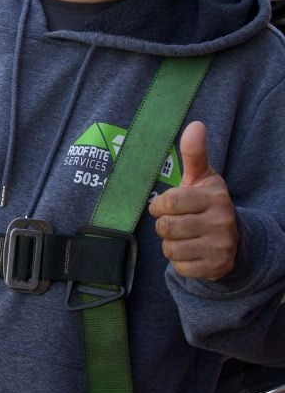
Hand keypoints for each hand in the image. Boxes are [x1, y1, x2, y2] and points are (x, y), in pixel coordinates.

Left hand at [149, 121, 238, 280]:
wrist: (234, 240)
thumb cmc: (206, 203)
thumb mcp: (202, 178)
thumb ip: (194, 153)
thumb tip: (195, 124)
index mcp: (215, 196)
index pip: (168, 203)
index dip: (159, 206)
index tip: (165, 206)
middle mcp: (222, 221)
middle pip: (166, 227)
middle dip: (164, 227)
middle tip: (176, 223)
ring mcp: (222, 246)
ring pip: (170, 249)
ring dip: (170, 245)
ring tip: (185, 238)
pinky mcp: (217, 267)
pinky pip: (179, 268)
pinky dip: (179, 262)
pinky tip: (192, 253)